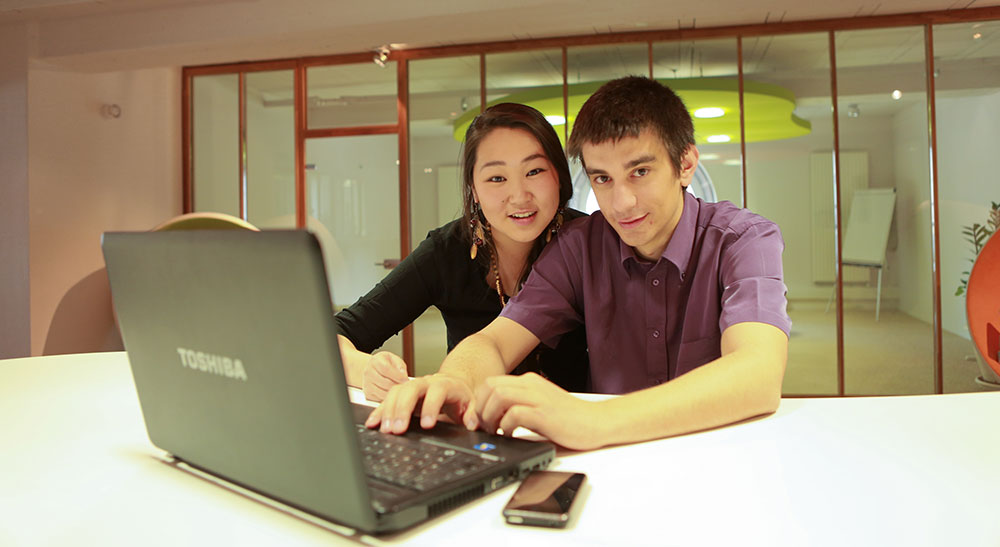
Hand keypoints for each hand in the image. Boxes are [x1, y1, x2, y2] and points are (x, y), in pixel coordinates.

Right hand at [361, 350, 408, 401]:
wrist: (373, 369)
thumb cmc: (386, 363)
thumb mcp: (394, 359)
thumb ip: (400, 365)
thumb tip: (403, 376)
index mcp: (375, 361)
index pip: (386, 369)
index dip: (398, 376)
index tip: (406, 379)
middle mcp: (368, 372)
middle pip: (386, 383)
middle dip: (398, 385)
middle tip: (405, 386)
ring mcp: (366, 384)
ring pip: (383, 393)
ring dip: (393, 392)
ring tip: (398, 388)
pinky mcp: (368, 394)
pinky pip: (380, 398)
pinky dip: (388, 397)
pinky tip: (391, 392)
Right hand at [365, 373, 477, 434]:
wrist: (453, 384)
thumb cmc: (461, 397)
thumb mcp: (472, 404)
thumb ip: (473, 414)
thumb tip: (472, 423)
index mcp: (445, 384)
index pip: (437, 392)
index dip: (431, 407)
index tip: (427, 425)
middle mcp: (426, 383)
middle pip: (411, 390)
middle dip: (403, 409)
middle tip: (398, 429)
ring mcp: (412, 387)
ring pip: (396, 392)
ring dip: (389, 411)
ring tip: (386, 430)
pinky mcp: (401, 394)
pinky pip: (387, 399)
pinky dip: (379, 411)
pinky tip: (373, 423)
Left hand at [475, 373, 603, 450]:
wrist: (598, 422)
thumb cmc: (570, 419)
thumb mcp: (540, 406)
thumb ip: (520, 406)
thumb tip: (493, 419)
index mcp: (529, 382)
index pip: (492, 383)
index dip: (480, 402)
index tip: (481, 420)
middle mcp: (532, 385)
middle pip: (491, 386)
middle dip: (481, 408)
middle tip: (486, 427)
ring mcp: (539, 398)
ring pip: (499, 395)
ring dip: (491, 416)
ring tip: (496, 431)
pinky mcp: (545, 413)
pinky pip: (515, 413)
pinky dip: (507, 426)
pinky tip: (511, 435)